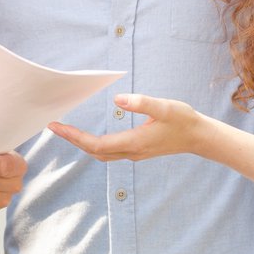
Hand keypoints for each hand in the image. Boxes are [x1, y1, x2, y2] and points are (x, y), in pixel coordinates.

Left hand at [50, 94, 204, 161]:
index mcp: (134, 142)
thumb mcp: (164, 107)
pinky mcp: (137, 151)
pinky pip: (109, 151)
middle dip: (73, 140)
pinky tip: (89, 137)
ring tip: (67, 131)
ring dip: (82, 144)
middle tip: (54, 127)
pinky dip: (94, 145)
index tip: (57, 126)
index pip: (96, 144)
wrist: (199, 137)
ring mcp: (134, 153)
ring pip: (101, 154)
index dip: (74, 137)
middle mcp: (131, 152)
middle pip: (94, 151)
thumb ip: (141, 103)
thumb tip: (118, 99)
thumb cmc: (183, 120)